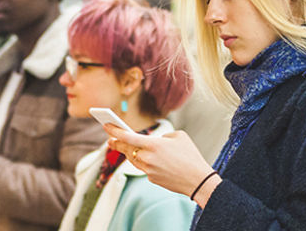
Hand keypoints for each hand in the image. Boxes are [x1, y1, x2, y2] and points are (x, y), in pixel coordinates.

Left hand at [104, 124, 218, 203]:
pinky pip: (143, 167)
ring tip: (123, 146)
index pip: (128, 137)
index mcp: (153, 144)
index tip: (106, 126)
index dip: (115, 131)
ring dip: (127, 152)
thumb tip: (155, 141)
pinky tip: (145, 158)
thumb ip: (163, 136)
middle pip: (126, 149)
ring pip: (133, 159)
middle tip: (109, 139)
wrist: (198, 180)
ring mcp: (148, 170)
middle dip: (116, 143)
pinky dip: (142, 161)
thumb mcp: (179, 136)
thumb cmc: (190, 155)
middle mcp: (147, 158)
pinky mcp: (152, 179)